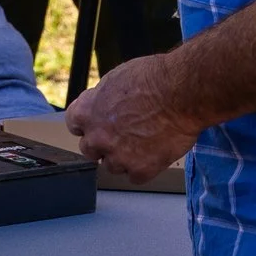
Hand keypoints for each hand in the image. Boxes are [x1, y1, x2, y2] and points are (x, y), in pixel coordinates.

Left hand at [66, 58, 199, 182]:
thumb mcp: (115, 79)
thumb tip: (100, 107)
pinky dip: (144, 167)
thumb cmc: (153, 79)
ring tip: (144, 142)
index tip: (99, 125)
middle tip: (123, 136)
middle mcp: (97, 137)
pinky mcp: (139, 170)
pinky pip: (135, 177)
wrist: (181, 93)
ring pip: (112, 166)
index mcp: (86, 112)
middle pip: (90, 149)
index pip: (75, 126)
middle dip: (104, 144)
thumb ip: (101, 100)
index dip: (90, 124)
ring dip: (124, 158)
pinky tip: (155, 152)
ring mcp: (118, 156)